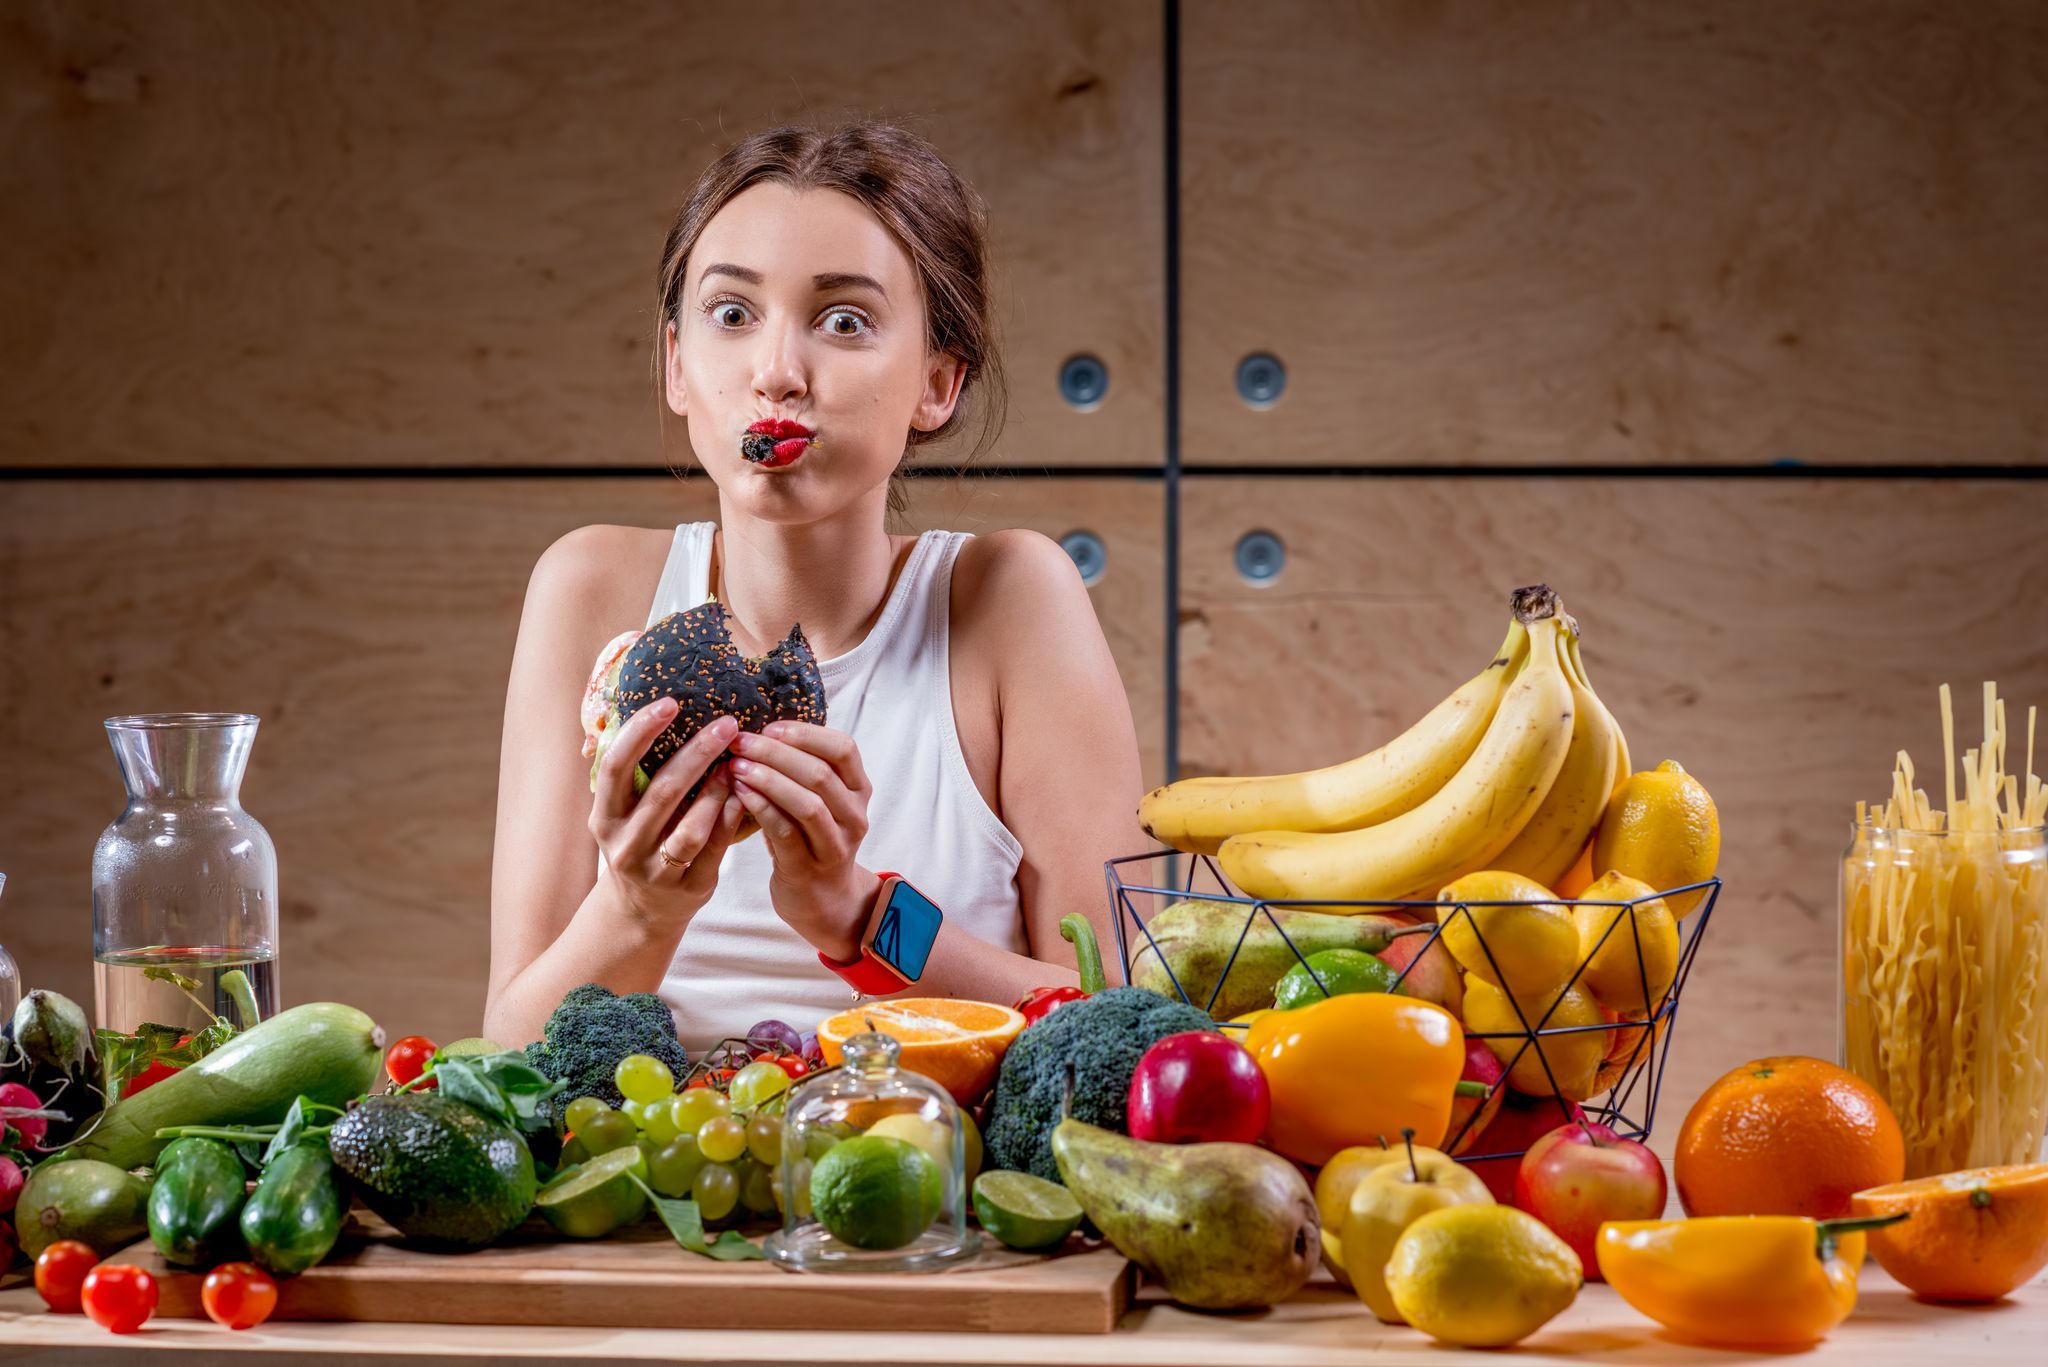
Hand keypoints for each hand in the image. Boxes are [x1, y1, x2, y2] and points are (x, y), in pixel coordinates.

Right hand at [588, 699, 746, 930]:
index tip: (669, 703)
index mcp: (604, 817)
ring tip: (739, 761)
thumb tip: (660, 709)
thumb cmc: (639, 842)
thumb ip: (636, 775)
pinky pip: (716, 849)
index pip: (615, 767)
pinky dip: (731, 818)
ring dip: (718, 790)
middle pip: (662, 792)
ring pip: (691, 828)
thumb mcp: (623, 813)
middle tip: (727, 724)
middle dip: (697, 754)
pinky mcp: (689, 889)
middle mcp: (625, 844)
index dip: (640, 732)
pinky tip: (747, 794)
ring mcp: (656, 871)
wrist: (641, 911)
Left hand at [727, 721, 873, 960]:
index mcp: (859, 789)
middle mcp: (854, 815)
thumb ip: (801, 769)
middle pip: (821, 774)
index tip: (770, 727)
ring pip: (808, 804)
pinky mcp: (810, 867)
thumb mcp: (816, 799)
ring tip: (736, 766)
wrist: (821, 897)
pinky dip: (762, 808)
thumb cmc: (808, 837)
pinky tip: (739, 793)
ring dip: (768, 780)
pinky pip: (786, 832)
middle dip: (776, 753)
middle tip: (740, 743)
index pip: (844, 748)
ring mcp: (836, 844)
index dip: (806, 733)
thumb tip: (758, 730)